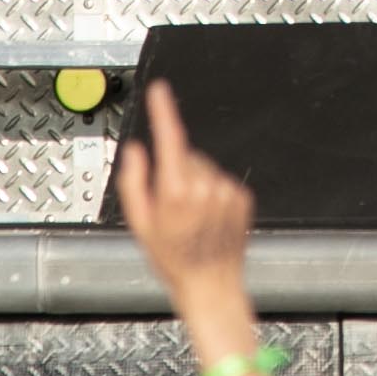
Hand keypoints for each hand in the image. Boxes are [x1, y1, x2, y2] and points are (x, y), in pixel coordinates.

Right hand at [114, 78, 255, 302]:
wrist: (211, 284)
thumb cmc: (173, 259)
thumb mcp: (140, 224)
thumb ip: (134, 181)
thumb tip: (136, 151)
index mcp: (176, 191)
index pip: (170, 138)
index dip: (164, 110)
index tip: (161, 90)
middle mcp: (205, 186)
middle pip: (186, 156)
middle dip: (175, 171)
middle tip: (171, 206)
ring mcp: (227, 190)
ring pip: (205, 169)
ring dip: (195, 184)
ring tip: (191, 217)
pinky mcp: (242, 196)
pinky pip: (222, 182)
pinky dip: (213, 193)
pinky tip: (208, 218)